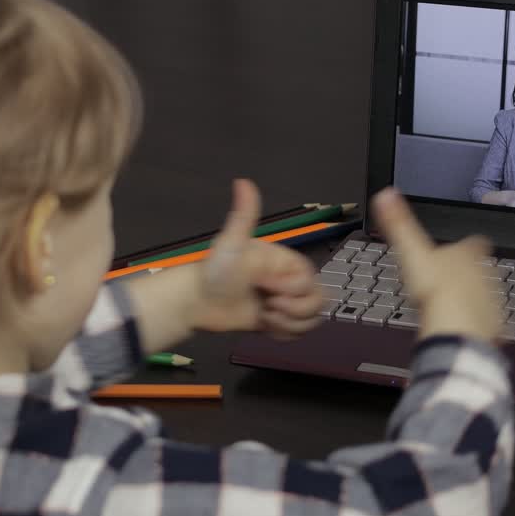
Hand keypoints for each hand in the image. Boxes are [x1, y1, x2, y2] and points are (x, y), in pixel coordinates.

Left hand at [192, 179, 321, 338]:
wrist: (197, 303)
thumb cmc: (214, 273)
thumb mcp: (231, 243)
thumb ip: (244, 214)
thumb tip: (243, 181)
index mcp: (283, 262)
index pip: (310, 280)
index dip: (289, 288)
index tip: (263, 284)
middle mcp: (287, 281)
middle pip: (318, 300)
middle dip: (294, 309)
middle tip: (267, 305)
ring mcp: (283, 302)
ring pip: (312, 318)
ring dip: (290, 323)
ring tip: (265, 316)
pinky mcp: (277, 321)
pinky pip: (299, 332)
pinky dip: (284, 334)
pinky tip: (264, 325)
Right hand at [371, 188, 501, 341]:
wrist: (457, 327)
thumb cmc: (437, 291)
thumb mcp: (411, 251)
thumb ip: (399, 223)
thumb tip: (386, 194)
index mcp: (469, 253)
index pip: (475, 242)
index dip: (467, 245)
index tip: (459, 249)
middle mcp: (486, 273)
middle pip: (481, 268)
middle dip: (467, 274)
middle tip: (446, 282)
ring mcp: (493, 299)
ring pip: (484, 294)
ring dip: (471, 298)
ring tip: (450, 306)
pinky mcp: (494, 324)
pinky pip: (486, 320)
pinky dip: (474, 322)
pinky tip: (459, 324)